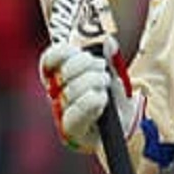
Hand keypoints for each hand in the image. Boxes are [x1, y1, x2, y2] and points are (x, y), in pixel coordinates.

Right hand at [39, 38, 141, 152]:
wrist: (125, 123)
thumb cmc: (113, 94)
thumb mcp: (113, 71)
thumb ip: (110, 56)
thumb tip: (109, 41)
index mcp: (59, 76)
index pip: (48, 61)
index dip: (60, 52)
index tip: (78, 48)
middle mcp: (56, 96)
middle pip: (62, 74)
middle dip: (85, 65)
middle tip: (101, 66)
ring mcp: (62, 114)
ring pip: (71, 91)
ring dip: (94, 82)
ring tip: (105, 84)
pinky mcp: (72, 132)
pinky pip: (77, 113)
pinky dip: (93, 101)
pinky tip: (103, 99)